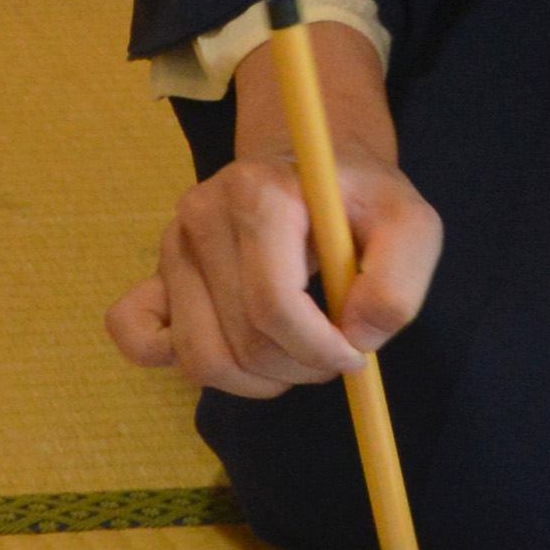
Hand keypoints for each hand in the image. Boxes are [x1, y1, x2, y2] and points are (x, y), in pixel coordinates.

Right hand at [106, 19, 440, 399]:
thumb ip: (399, 283)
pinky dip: (182, 363)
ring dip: (257, 379)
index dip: (320, 349)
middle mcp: (200, 214)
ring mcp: (171, 247)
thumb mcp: (411, 226)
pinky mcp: (155, 276)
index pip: (273, 305)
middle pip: (243, 341)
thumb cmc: (359, 202)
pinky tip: (232, 354)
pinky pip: (138, 337)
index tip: (355, 353)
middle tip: (334, 352)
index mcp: (259, 193)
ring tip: (295, 354)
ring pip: (200, 359)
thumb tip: (357, 337)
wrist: (310, 170)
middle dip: (300, 366)